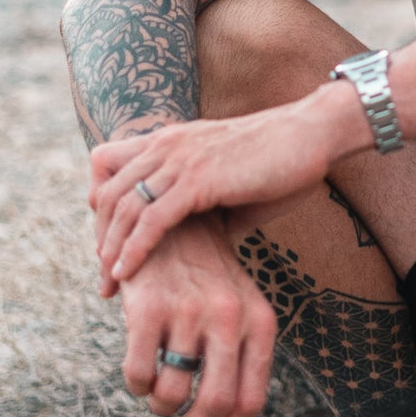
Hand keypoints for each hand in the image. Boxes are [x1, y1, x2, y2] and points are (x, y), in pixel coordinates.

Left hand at [90, 87, 366, 291]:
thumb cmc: (283, 160)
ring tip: (110, 282)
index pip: (109, 167)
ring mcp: (180, 161)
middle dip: (101, 237)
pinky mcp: (197, 180)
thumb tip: (206, 242)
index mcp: (172, 141)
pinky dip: (134, 249)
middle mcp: (167, 145)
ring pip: (124, 207)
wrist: (314, 134)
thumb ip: (211, 208)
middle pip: (109, 193)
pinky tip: (126, 273)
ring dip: (110, 249)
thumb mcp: (233, 183)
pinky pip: (151, 219)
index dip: (103, 206)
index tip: (110, 243)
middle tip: (105, 275)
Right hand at [120, 216, 276, 416]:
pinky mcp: (149, 306)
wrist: (175, 225)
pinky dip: (137, 387)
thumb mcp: (240, 322)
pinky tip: (140, 377)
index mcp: (260, 323)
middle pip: (214, 404)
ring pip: (171, 394)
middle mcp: (230, 317)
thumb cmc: (209, 286)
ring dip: (160, 407)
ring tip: (158, 397)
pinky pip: (138, 374)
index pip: (250, 401)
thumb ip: (244, 375)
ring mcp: (190, 310)